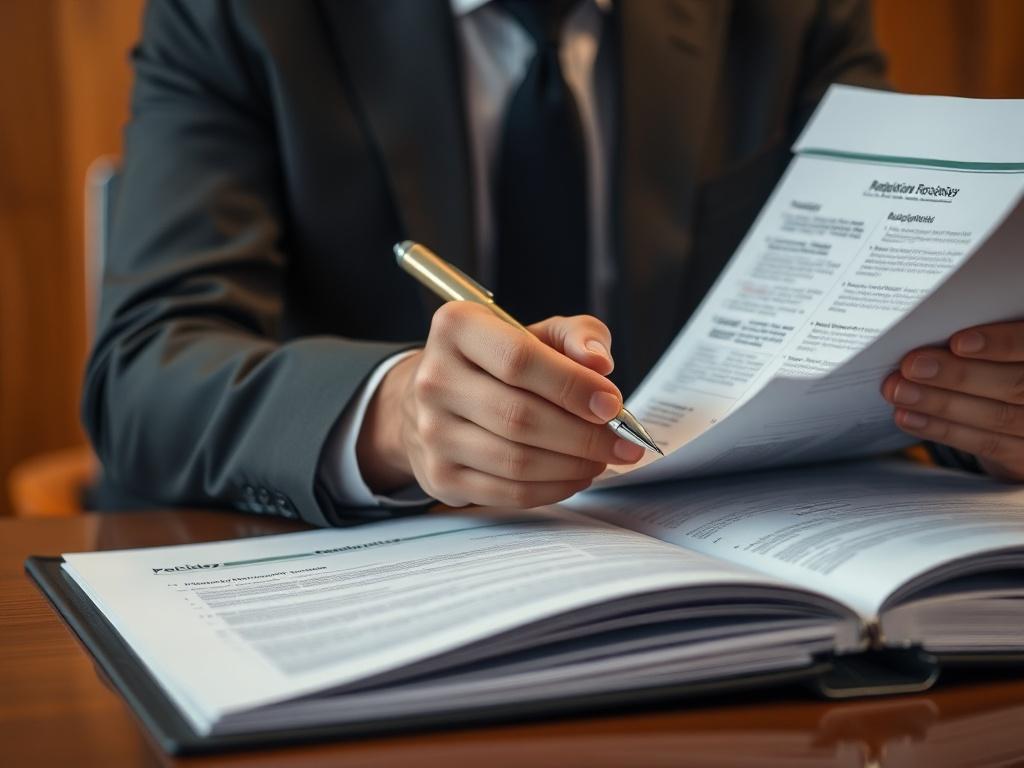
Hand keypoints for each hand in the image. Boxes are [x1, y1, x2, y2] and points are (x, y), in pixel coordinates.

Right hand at [357, 302, 645, 506]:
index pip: (518, 359)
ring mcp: (432, 432)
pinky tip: (576, 475)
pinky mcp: (440, 476)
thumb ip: (576, 336)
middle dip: (584, 436)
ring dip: (572, 465)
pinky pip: (508, 492)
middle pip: (519, 417)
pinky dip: (553, 489)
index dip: (572, 386)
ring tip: (602, 458)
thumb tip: (599, 364)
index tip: (612, 405)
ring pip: (516, 461)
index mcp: (456, 328)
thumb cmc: (499, 361)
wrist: (437, 398)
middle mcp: (434, 379)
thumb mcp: (538, 332)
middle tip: (622, 443)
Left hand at [882, 321, 1023, 481]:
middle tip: (911, 367)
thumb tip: (932, 337)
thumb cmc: (1002, 366)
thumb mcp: (1001, 351)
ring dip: (939, 403)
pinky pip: (984, 444)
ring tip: (899, 391)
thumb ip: (983, 339)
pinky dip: (942, 429)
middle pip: (1014, 384)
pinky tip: (908, 417)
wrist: (1019, 414)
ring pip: (996, 416)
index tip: (958, 342)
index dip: (1001, 344)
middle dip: (958, 375)